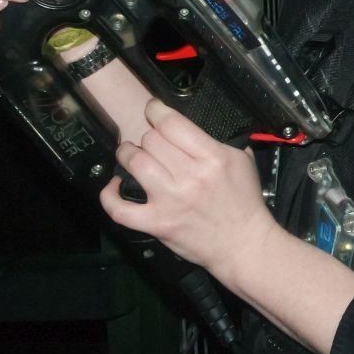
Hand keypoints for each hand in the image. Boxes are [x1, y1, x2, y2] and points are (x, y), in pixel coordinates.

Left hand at [99, 99, 276, 277]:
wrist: (243, 244)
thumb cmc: (244, 202)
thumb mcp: (242, 161)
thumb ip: (217, 141)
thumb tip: (189, 128)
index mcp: (212, 157)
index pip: (172, 123)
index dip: (156, 110)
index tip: (153, 109)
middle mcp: (189, 176)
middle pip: (151, 140)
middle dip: (148, 136)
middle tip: (151, 142)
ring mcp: (170, 201)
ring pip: (135, 163)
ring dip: (127, 154)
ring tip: (130, 154)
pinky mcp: (157, 223)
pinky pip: (120, 209)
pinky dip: (110, 195)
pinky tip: (114, 186)